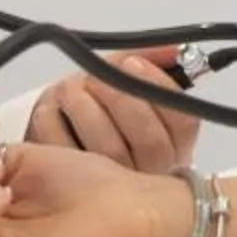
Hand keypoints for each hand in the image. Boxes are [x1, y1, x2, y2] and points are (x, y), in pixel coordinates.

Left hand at [25, 48, 199, 172]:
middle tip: (95, 75)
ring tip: (71, 88)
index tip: (132, 62)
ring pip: (108, 147)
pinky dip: (54, 121)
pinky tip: (53, 108)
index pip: (183, 120)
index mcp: (173, 145)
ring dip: (83, 105)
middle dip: (118, 96)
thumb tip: (173, 49)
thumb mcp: (131, 87)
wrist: (64, 150)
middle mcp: (152, 172)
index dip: (158, 87)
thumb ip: (151, 62)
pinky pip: (66, 151)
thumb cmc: (104, 113)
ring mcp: (114, 185)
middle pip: (149, 139)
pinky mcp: (74, 187)